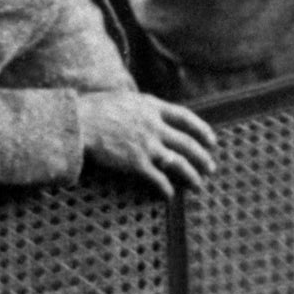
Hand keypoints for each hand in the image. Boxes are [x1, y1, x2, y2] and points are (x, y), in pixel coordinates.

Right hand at [78, 91, 218, 198]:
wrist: (81, 122)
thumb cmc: (97, 108)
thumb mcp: (126, 99)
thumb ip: (143, 107)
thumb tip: (151, 112)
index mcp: (152, 107)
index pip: (185, 117)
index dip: (202, 129)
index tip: (212, 139)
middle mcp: (154, 126)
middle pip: (188, 143)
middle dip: (203, 157)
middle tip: (211, 167)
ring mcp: (147, 145)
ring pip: (179, 163)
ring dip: (192, 176)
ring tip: (199, 185)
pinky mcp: (136, 162)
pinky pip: (158, 178)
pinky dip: (166, 188)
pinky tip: (170, 195)